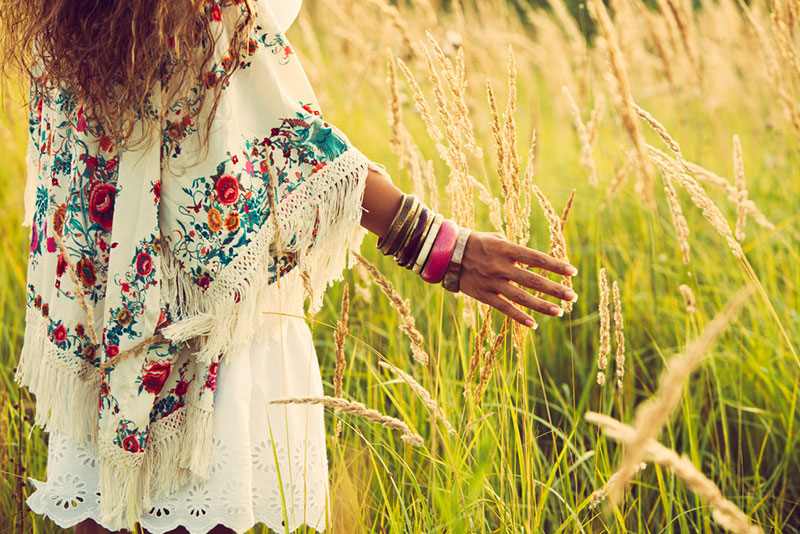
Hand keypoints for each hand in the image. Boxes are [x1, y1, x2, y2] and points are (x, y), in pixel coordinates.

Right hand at [458, 231, 577, 326]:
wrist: (448, 254)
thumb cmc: (477, 243)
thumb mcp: (497, 238)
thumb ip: (516, 250)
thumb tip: (534, 261)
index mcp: (506, 249)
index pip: (536, 258)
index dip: (555, 265)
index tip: (572, 271)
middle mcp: (501, 266)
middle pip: (533, 280)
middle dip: (554, 289)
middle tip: (573, 296)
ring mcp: (492, 282)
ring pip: (521, 297)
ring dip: (542, 306)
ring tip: (559, 312)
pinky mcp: (484, 295)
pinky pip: (505, 308)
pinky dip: (520, 317)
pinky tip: (534, 324)